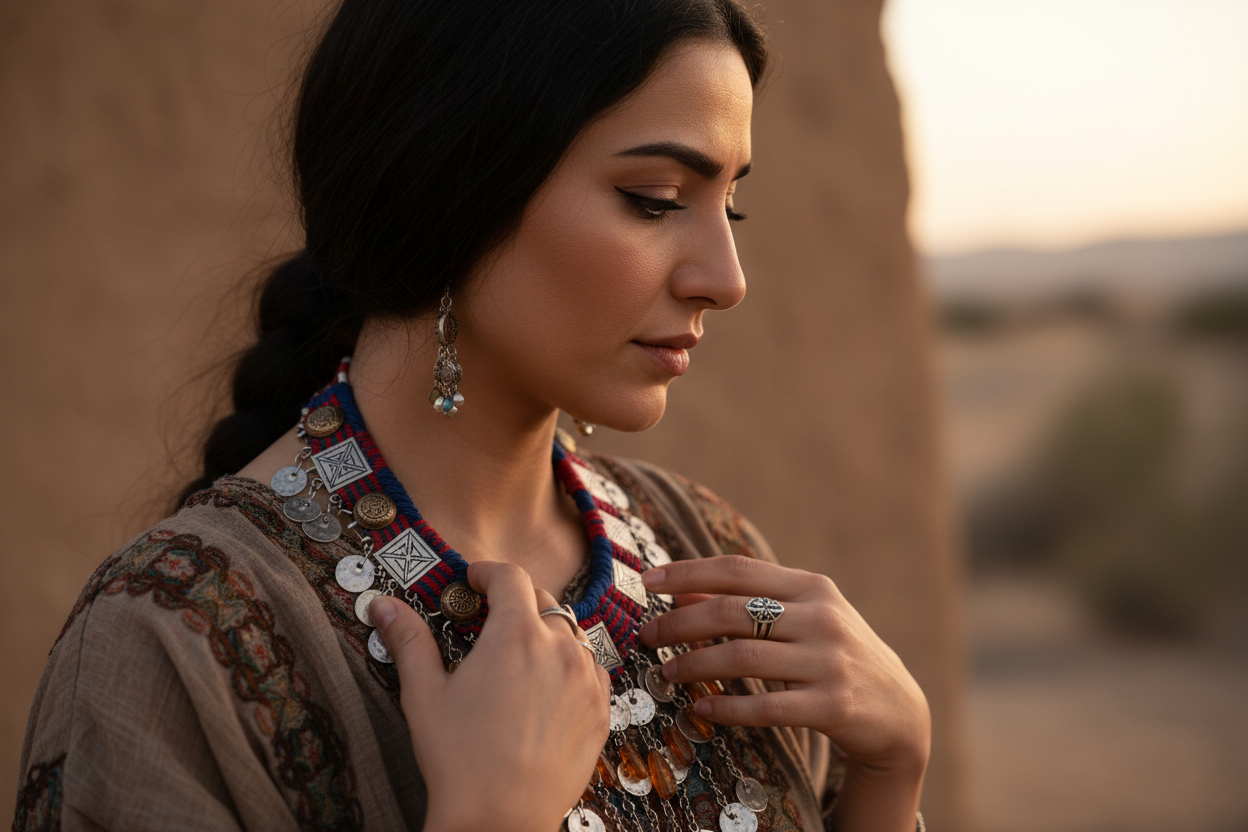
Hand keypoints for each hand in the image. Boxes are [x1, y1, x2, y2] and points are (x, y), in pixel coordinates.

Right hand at [370, 561, 610, 831]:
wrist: (500, 821)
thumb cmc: (460, 761)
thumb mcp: (424, 694)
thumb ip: (409, 640)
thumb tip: (384, 606)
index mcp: (516, 635)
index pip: (511, 578)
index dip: (489, 572)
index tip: (475, 578)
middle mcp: (560, 649)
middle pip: (544, 602)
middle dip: (516, 602)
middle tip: (490, 619)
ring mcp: (586, 680)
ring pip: (572, 635)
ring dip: (547, 634)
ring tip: (519, 656)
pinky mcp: (601, 710)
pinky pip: (592, 670)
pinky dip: (572, 667)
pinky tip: (547, 687)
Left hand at [638, 557, 929, 822]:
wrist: (899, 710)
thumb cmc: (834, 656)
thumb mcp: (800, 619)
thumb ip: (747, 603)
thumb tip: (680, 592)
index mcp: (810, 587)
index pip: (738, 569)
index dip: (688, 572)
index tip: (647, 582)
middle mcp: (821, 617)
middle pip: (732, 611)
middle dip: (679, 622)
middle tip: (646, 635)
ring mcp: (829, 661)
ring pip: (742, 656)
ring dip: (694, 664)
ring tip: (666, 672)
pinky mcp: (832, 705)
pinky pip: (766, 706)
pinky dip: (727, 707)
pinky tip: (701, 707)